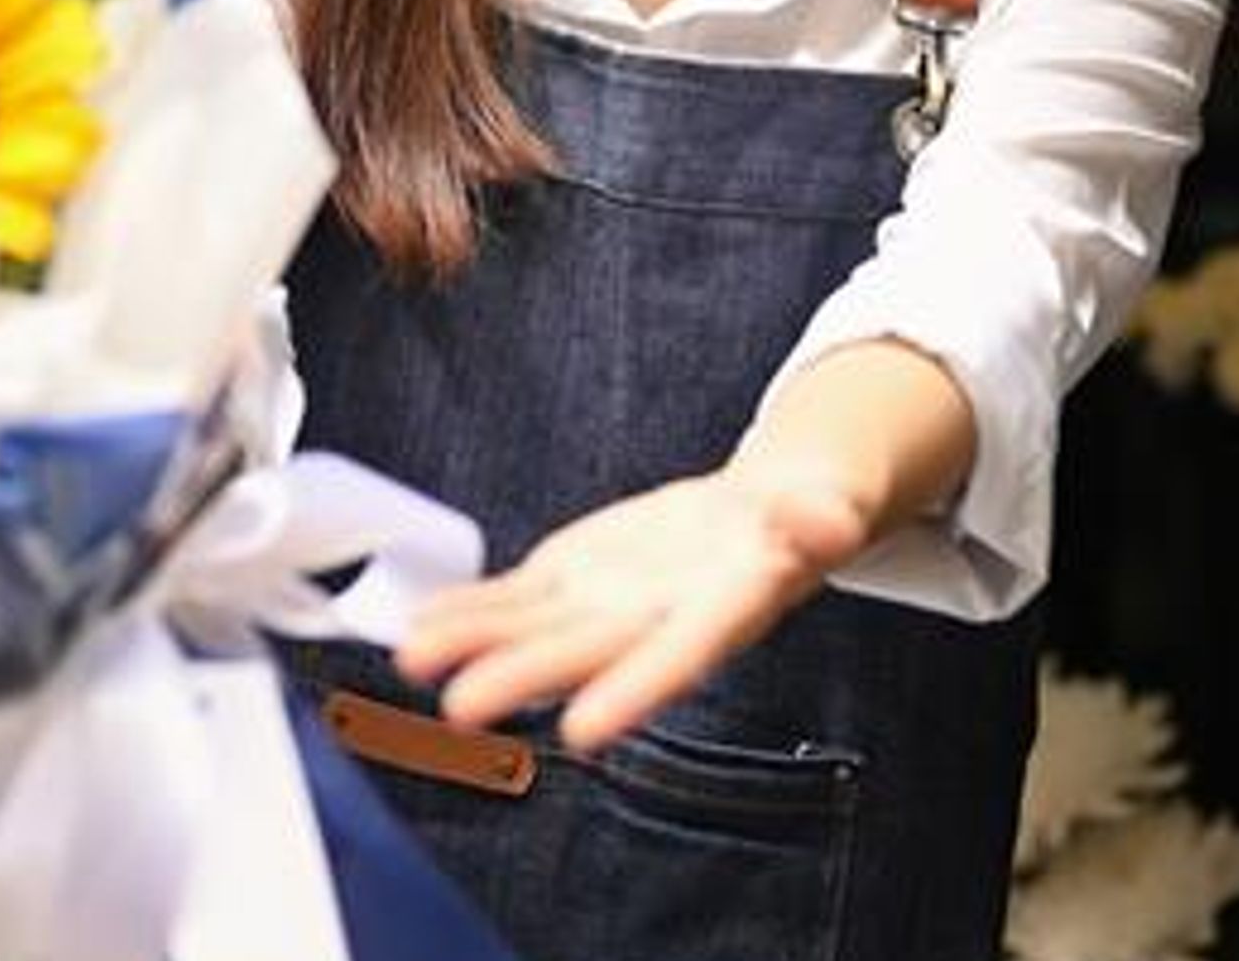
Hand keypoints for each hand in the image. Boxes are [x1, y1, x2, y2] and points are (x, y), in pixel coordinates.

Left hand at [391, 459, 871, 752]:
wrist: (758, 520)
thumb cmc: (797, 521)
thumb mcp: (824, 510)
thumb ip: (817, 520)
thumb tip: (825, 520)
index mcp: (719, 615)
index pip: (677, 659)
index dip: (633, 692)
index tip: (586, 728)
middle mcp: (650, 625)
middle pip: (584, 655)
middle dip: (522, 679)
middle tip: (462, 705)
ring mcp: (602, 608)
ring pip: (531, 629)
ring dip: (471, 647)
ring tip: (413, 659)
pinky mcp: (570, 581)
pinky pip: (512, 599)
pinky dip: (465, 612)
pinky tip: (420, 624)